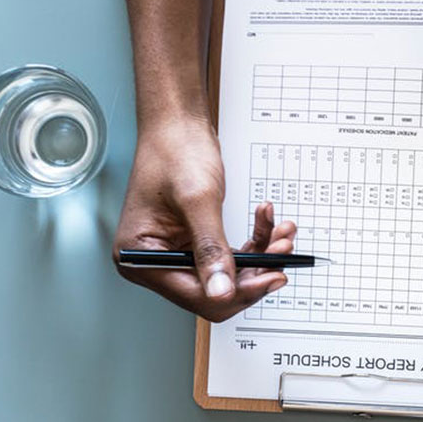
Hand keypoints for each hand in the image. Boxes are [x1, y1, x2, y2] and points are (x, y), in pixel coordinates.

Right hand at [113, 119, 295, 321]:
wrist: (178, 125)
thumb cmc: (175, 152)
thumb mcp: (198, 201)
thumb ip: (211, 249)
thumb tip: (222, 291)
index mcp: (140, 258)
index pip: (195, 296)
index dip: (238, 291)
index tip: (272, 276)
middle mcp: (156, 261)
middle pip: (216, 290)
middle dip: (255, 271)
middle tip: (282, 251)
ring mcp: (176, 252)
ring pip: (230, 272)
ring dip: (261, 254)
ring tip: (282, 233)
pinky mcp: (195, 241)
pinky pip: (231, 253)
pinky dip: (255, 240)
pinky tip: (268, 222)